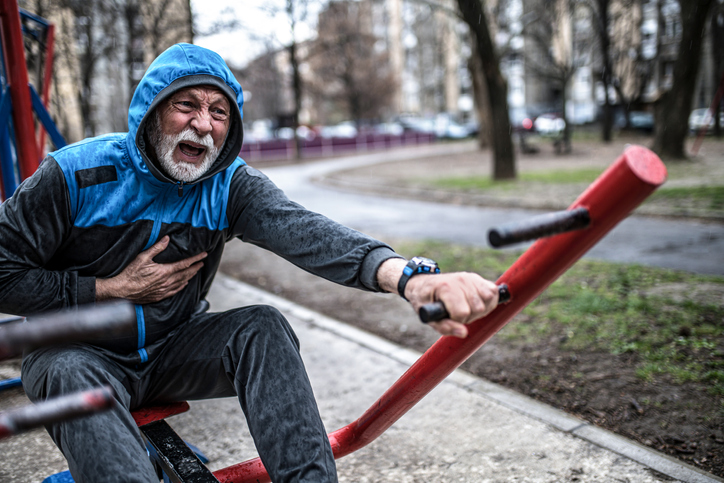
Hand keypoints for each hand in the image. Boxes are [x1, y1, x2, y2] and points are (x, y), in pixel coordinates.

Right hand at [96, 236, 206, 303]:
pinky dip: (181, 286)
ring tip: (195, 271)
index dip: (196, 259)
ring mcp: (163, 290)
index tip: (204, 255)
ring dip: (190, 276)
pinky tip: (184, 284)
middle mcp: (167, 282)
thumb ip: (157, 248)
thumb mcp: (142, 257)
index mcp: (164, 271)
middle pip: (186, 274)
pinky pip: (174, 291)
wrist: (121, 291)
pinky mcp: (159, 296)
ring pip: (181, 283)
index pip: (185, 264)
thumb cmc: (130, 273)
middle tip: (202, 263)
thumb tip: (167, 239)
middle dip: (195, 268)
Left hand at [376, 258, 498, 338]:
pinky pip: (493, 292)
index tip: (448, 316)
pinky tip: (476, 304)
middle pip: (478, 308)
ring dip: (479, 310)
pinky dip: (489, 301)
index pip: (463, 312)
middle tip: (456, 313)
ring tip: (466, 308)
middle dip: (469, 316)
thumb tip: (463, 333)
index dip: (457, 320)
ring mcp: (470, 278)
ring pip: (488, 301)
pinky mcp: (478, 278)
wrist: (424, 284)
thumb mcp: (427, 317)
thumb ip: (445, 327)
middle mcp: (460, 280)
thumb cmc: (425, 301)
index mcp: (445, 287)